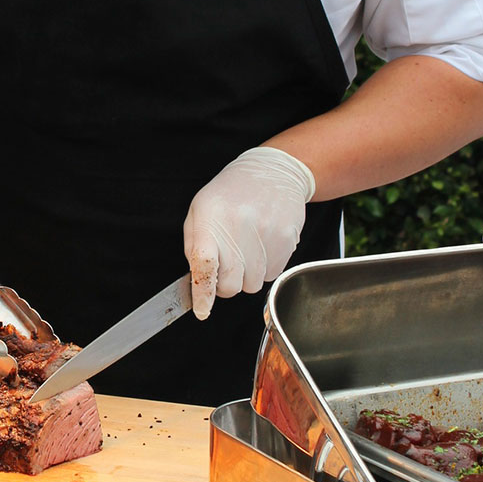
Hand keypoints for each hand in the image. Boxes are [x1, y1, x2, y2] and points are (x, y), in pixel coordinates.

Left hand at [183, 147, 315, 319]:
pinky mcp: (287, 238)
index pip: (204, 263)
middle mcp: (239, 224)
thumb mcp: (201, 210)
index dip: (203, 292)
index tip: (202, 310)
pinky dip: (266, 267)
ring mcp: (266, 232)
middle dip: (226, 284)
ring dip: (248, 275)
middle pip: (231, 284)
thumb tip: (199, 282)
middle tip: (228, 266)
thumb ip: (195, 246)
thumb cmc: (231, 194)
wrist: (272, 171)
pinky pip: (273, 275)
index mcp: (211, 217)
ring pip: (253, 284)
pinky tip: (263, 244)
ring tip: (248, 248)